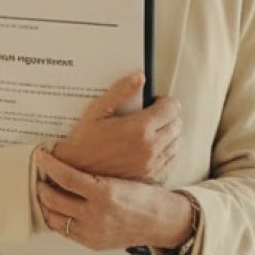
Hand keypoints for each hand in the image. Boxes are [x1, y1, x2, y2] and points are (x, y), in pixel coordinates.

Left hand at [35, 150, 193, 251]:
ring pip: (54, 219)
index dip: (49, 165)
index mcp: (105, 193)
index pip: (66, 177)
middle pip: (53, 199)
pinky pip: (64, 231)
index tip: (41, 156)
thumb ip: (94, 176)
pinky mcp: (91, 243)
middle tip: (41, 175)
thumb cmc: (144, 196)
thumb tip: (68, 164)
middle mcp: (96, 215)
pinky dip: (56, 219)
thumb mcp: (121, 178)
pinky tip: (57, 209)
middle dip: (42, 186)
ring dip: (45, 204)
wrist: (160, 222)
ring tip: (45, 192)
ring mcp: (92, 232)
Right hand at [53, 72, 181, 183]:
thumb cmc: (84, 142)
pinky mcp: (152, 178)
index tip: (154, 103)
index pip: (172, 108)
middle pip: (177, 124)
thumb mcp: (96, 111)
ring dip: (169, 134)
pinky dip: (167, 152)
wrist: (76, 174)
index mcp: (140, 129)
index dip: (165, 102)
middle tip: (152, 116)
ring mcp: (153, 166)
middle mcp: (151, 148)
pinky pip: (172, 161)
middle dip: (168, 117)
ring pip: (177, 143)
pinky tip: (152, 148)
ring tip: (151, 132)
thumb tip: (140, 76)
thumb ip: (120, 92)